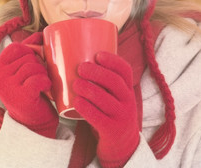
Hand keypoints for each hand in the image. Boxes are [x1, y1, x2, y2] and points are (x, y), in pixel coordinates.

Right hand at [0, 32, 58, 137]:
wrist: (33, 125)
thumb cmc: (30, 95)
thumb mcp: (23, 72)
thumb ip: (28, 52)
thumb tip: (38, 33)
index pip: (17, 47)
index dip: (30, 53)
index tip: (34, 66)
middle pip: (27, 56)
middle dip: (39, 65)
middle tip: (39, 79)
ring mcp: (8, 86)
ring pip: (34, 67)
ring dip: (43, 75)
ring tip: (42, 86)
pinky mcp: (20, 96)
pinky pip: (39, 79)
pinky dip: (46, 83)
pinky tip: (45, 91)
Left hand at [73, 52, 139, 167]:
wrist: (122, 145)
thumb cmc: (110, 112)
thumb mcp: (113, 96)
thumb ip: (101, 81)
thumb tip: (74, 56)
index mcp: (127, 89)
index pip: (125, 71)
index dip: (113, 61)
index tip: (97, 55)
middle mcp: (127, 101)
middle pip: (115, 82)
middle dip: (97, 73)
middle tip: (81, 68)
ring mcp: (121, 117)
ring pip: (106, 100)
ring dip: (89, 89)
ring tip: (75, 84)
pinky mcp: (111, 131)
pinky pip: (99, 118)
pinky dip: (86, 108)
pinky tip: (76, 102)